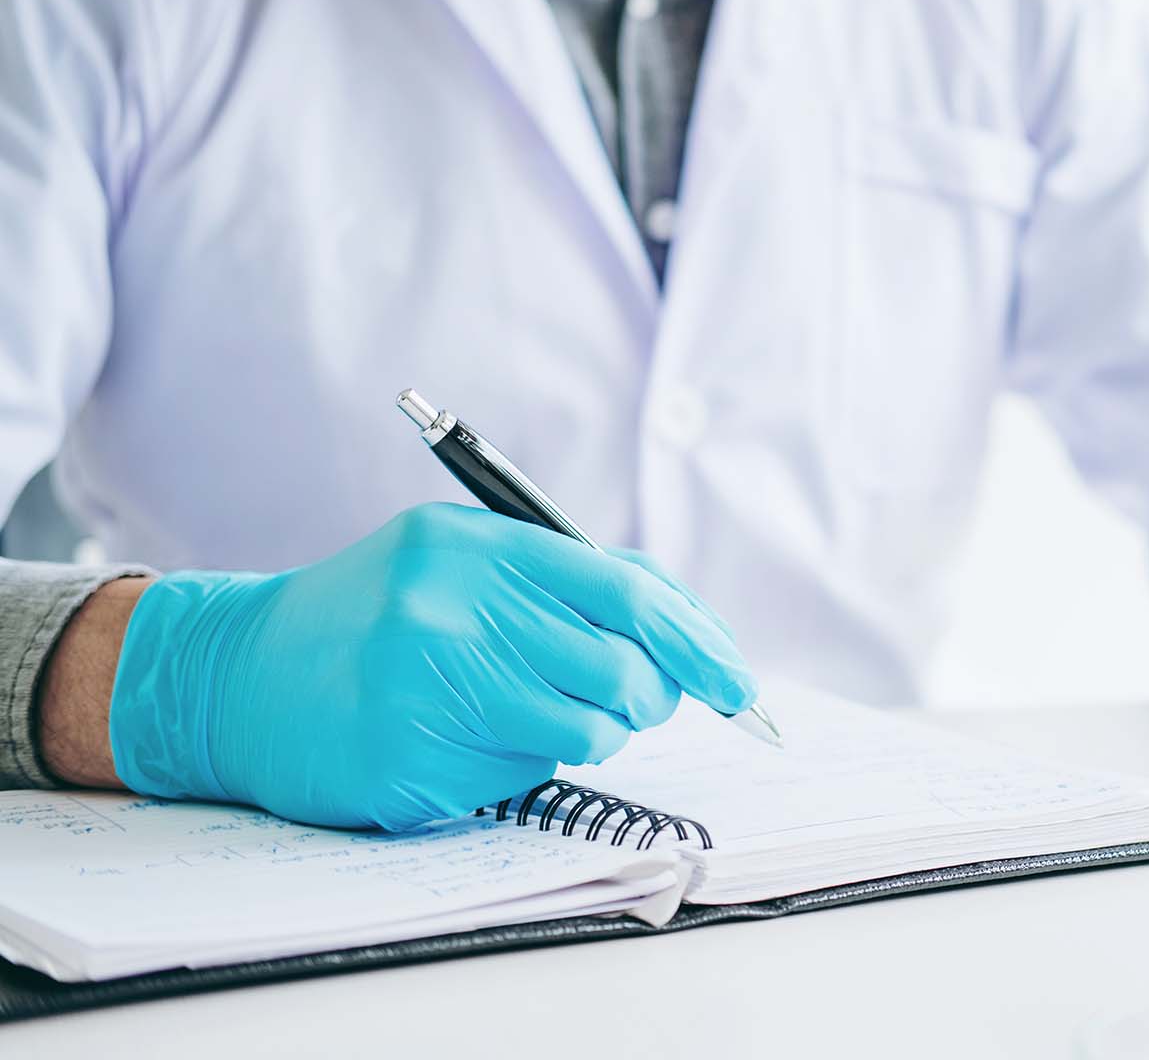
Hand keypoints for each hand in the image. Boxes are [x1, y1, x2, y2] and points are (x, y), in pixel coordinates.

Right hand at [108, 503, 755, 829]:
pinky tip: (470, 736)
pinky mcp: (411, 763)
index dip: (698, 640)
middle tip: (635, 699)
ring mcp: (430, 689)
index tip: (736, 680)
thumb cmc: (375, 611)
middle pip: (623, 670)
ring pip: (589, 733)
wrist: (239, 675)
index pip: (629, 592)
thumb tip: (688, 624)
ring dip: (594, 733)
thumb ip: (564, 575)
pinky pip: (525, 776)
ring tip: (542, 711)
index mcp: (477, 546)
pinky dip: (524, 763)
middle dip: (653, 695)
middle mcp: (455, 610)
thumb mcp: (461, 556)